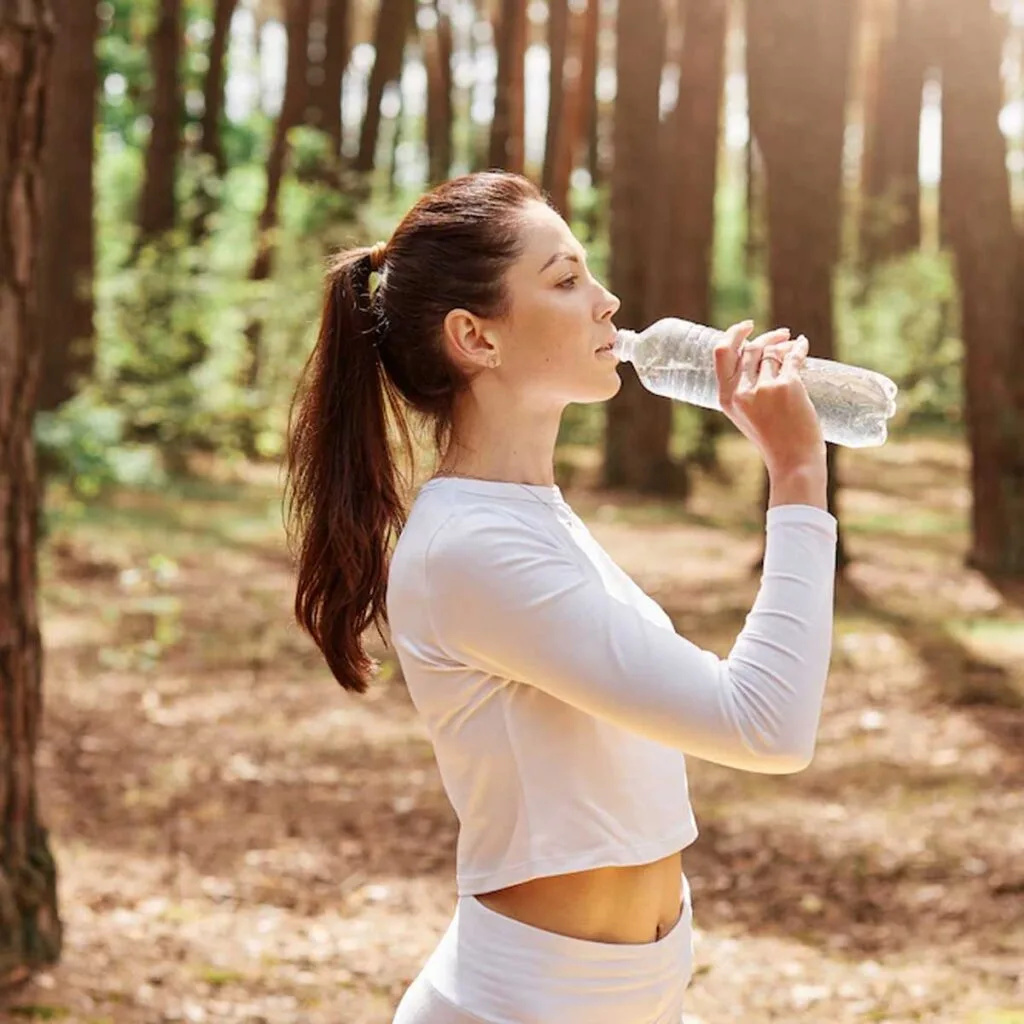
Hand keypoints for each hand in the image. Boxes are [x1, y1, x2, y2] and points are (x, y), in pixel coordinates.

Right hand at [713, 321, 825, 474]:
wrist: (793, 461)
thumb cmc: (773, 441)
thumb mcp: (747, 416)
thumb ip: (747, 391)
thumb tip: (762, 359)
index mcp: (727, 398)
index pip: (721, 353)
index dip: (734, 333)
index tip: (747, 325)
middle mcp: (742, 391)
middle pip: (750, 348)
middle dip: (766, 336)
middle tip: (781, 335)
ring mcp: (765, 388)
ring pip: (773, 352)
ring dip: (785, 344)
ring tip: (793, 346)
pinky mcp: (788, 386)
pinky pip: (793, 357)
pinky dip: (799, 348)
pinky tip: (802, 344)